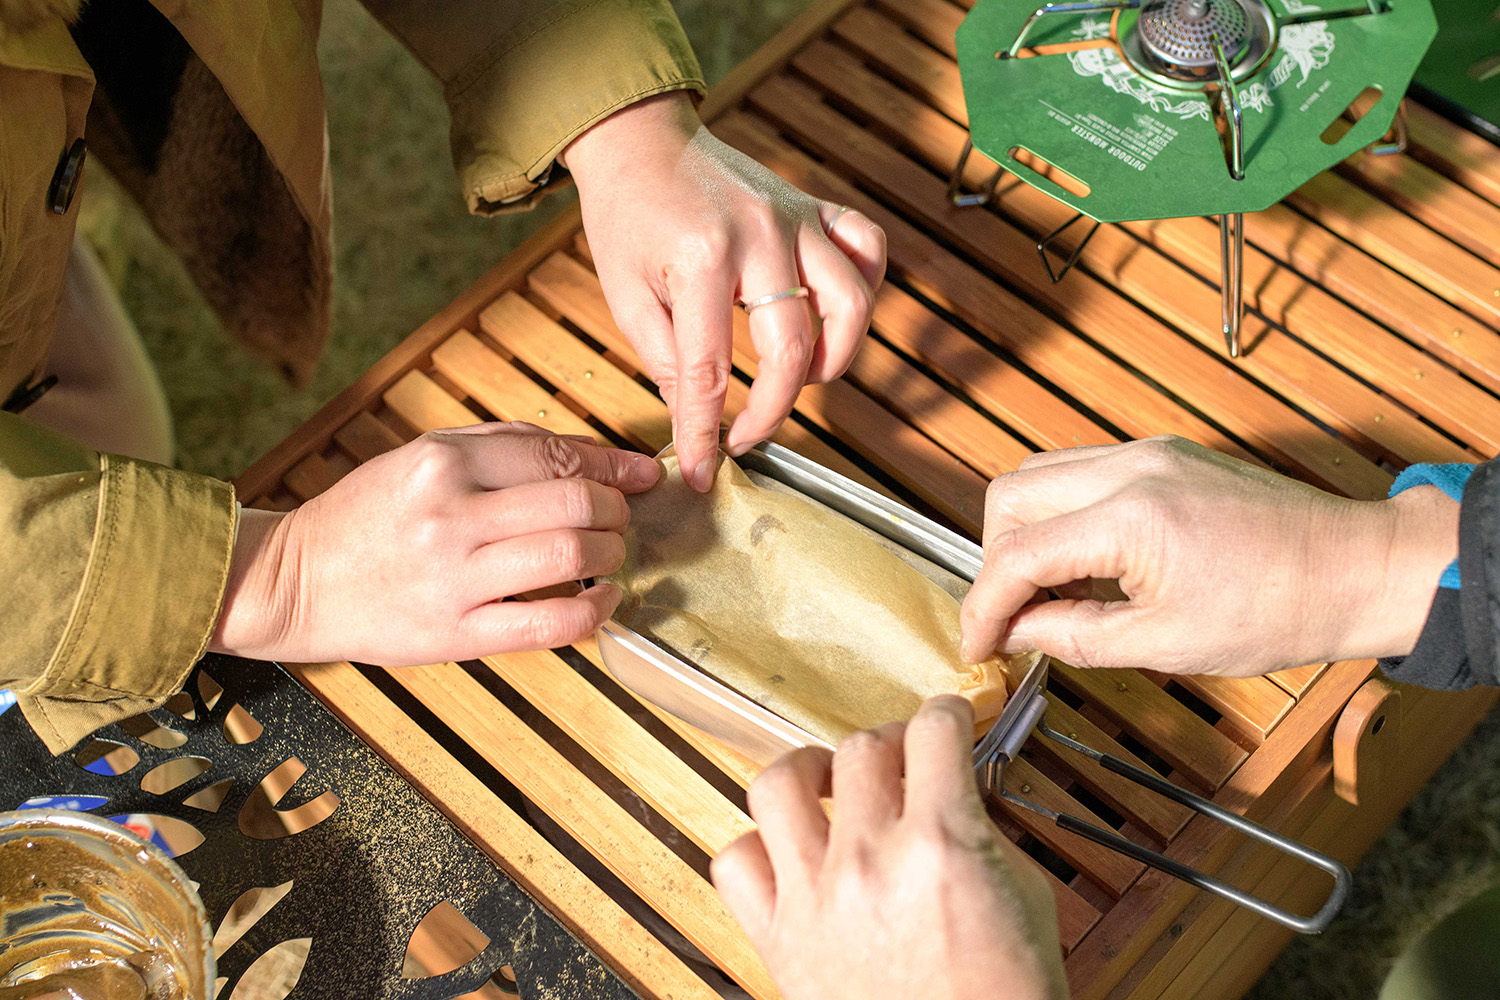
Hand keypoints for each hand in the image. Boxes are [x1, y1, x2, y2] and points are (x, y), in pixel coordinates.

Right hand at [211, 423, 659, 663]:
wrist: (295, 582)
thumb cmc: (368, 516)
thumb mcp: (423, 456)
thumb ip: (503, 447)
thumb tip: (592, 453)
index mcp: (443, 462)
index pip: (556, 455)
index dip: (614, 465)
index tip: (643, 475)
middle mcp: (451, 515)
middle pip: (573, 502)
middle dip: (616, 510)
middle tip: (621, 519)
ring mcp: (454, 577)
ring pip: (568, 557)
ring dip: (610, 554)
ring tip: (611, 556)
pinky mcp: (455, 634)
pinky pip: (548, 623)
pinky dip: (593, 611)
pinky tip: (604, 600)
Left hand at [563, 92, 885, 490]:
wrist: (641, 141)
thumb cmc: (627, 218)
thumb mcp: (626, 296)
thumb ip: (667, 361)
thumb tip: (696, 422)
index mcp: (701, 259)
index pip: (711, 370)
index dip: (706, 431)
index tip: (702, 469)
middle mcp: (759, 236)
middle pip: (790, 348)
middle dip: (771, 410)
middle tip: (747, 436)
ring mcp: (796, 217)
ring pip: (852, 302)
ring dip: (834, 358)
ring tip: (801, 380)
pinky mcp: (815, 206)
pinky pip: (867, 247)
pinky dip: (865, 286)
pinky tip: (833, 316)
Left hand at [712, 696, 1067, 999]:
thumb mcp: (1025, 898)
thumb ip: (983, 830)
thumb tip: (954, 786)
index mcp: (942, 845)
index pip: (931, 730)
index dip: (944, 716)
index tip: (945, 722)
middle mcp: (869, 860)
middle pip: (861, 747)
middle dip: (891, 745)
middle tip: (902, 764)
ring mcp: (815, 897)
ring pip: (777, 782)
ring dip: (808, 771)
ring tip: (827, 783)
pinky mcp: (779, 939)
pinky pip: (735, 862)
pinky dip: (757, 847)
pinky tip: (791, 853)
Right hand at [959, 436, 1459, 675]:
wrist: (1354, 570)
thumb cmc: (1279, 610)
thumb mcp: (1164, 644)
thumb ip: (1073, 635)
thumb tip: (1016, 634)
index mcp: (1129, 517)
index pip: (1015, 555)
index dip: (984, 608)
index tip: (976, 645)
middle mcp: (1130, 467)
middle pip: (1009, 496)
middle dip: (996, 560)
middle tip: (1014, 615)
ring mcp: (1148, 452)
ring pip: (1039, 474)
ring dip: (1026, 533)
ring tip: (1054, 590)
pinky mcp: (1163, 453)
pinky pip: (1082, 470)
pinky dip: (1064, 514)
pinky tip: (1089, 562)